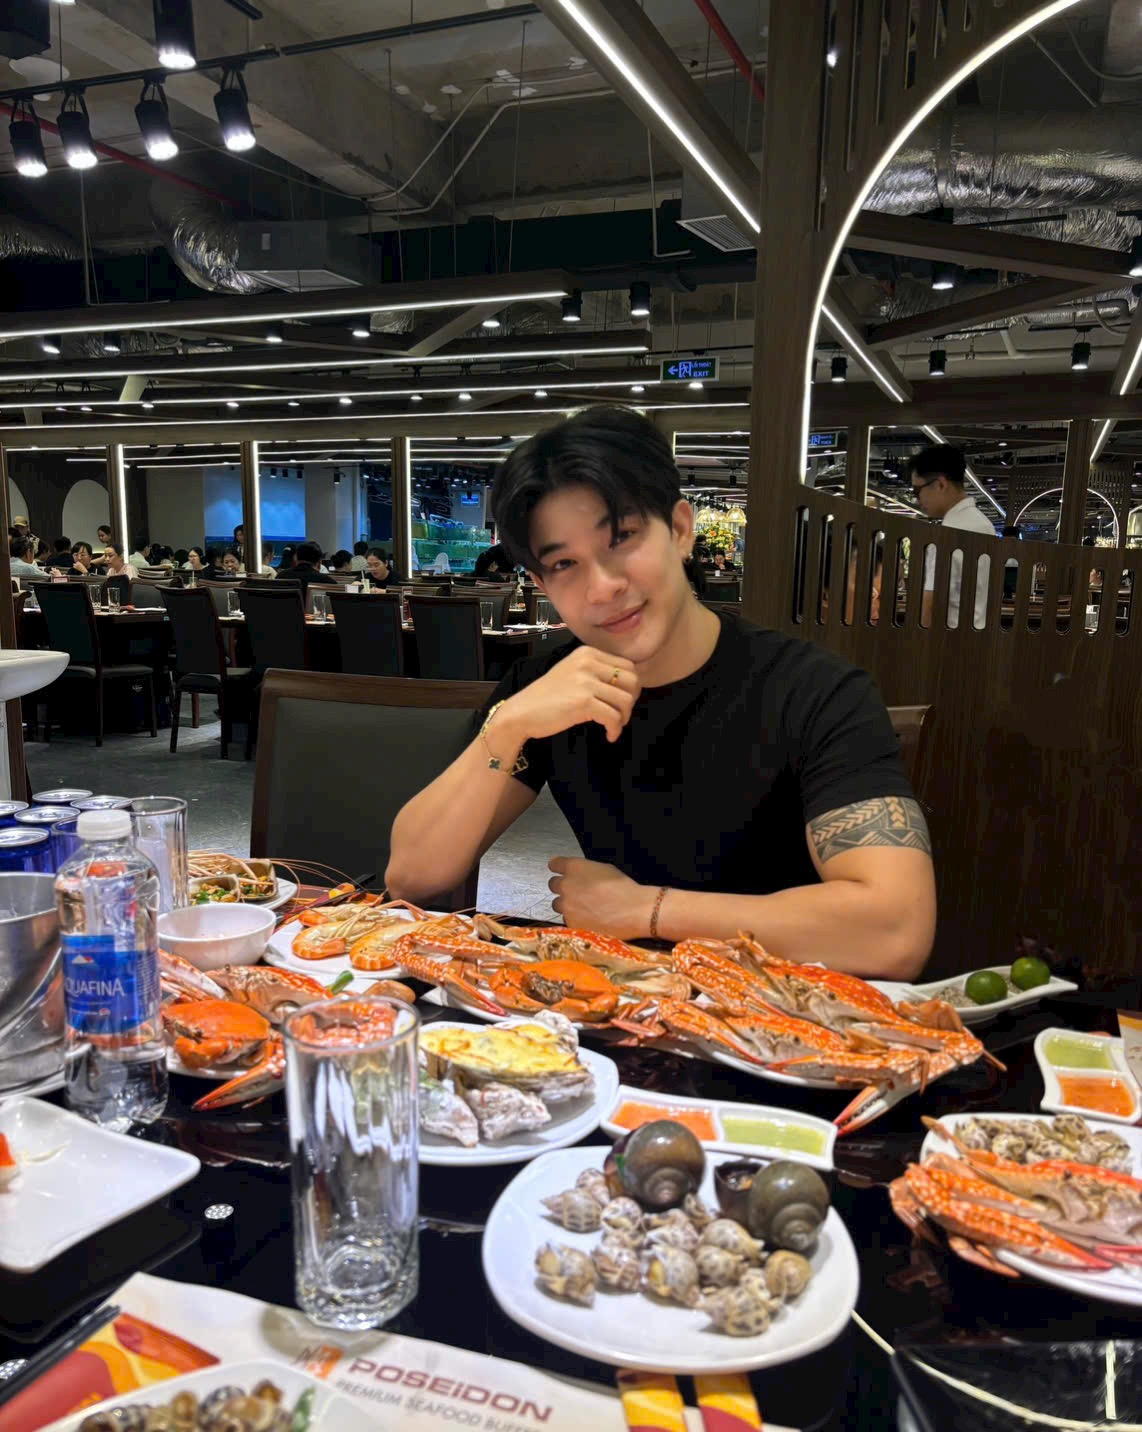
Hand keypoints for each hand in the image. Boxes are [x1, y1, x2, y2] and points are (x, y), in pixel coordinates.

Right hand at [498, 645, 640, 745]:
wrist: (522, 712)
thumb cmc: (547, 697)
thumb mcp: (573, 673)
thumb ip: (597, 672)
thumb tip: (630, 686)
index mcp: (588, 653)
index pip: (628, 666)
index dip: (631, 687)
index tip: (621, 702)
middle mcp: (588, 662)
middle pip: (632, 681)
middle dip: (631, 702)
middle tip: (619, 715)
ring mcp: (586, 681)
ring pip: (626, 700)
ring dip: (624, 717)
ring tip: (613, 726)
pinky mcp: (583, 701)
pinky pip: (614, 717)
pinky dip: (615, 729)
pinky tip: (609, 736)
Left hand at [547, 856, 654, 938]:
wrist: (633, 911)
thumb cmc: (624, 889)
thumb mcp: (605, 869)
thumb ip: (586, 870)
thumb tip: (582, 875)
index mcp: (574, 868)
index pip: (555, 864)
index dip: (557, 867)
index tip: (558, 869)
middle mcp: (566, 885)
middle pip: (553, 884)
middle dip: (563, 887)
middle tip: (575, 892)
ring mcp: (566, 906)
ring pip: (558, 904)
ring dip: (567, 904)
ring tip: (583, 908)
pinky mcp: (571, 923)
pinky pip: (567, 920)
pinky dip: (575, 919)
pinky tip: (589, 919)